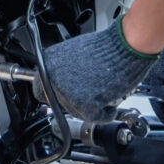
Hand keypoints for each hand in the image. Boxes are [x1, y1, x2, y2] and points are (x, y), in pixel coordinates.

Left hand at [42, 17, 157, 122]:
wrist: (124, 46)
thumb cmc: (107, 48)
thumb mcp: (75, 54)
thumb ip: (63, 70)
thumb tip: (60, 84)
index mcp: (47, 63)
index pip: (39, 89)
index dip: (55, 94)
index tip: (63, 95)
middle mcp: (52, 78)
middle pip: (60, 104)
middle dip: (76, 101)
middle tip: (91, 93)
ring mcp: (65, 92)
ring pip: (77, 112)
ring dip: (92, 106)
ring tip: (104, 89)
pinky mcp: (82, 104)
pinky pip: (94, 118)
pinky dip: (105, 113)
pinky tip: (110, 98)